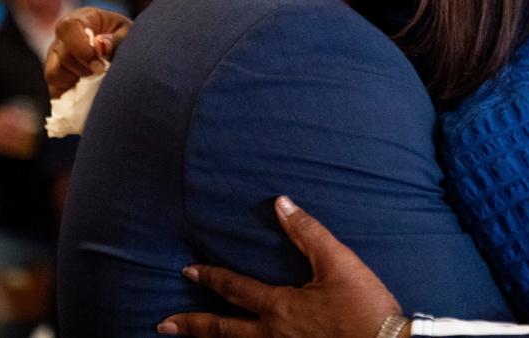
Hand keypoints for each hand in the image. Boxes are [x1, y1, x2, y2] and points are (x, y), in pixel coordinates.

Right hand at [44, 7, 131, 97]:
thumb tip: (100, 46)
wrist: (119, 46)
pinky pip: (54, 88)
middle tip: (103, 73)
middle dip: (85, 68)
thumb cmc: (122, 35)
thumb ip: (116, 39)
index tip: (99, 64)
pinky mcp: (54, 75)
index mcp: (81, 19)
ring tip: (95, 79)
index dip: (81, 47)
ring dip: (76, 80)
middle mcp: (62, 37)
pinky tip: (86, 90)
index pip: (68, 27)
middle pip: (63, 55)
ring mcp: (54, 57)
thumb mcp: (127, 32)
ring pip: (54, 73)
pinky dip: (69, 93)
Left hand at [157, 197, 403, 337]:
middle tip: (163, 324)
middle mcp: (272, 335)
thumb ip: (308, 232)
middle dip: (191, 325)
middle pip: (222, 331)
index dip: (210, 277)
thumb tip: (282, 203)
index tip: (188, 270)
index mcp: (280, 307)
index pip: (234, 289)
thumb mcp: (338, 263)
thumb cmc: (365, 307)